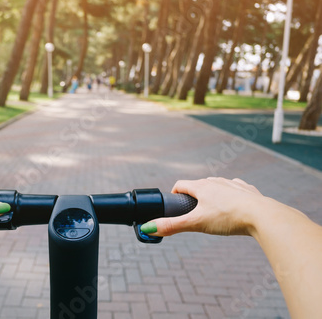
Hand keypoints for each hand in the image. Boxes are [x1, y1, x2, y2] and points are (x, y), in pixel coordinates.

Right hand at [141, 177, 269, 236]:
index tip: (174, 205)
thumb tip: (147, 228)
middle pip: (199, 185)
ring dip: (212, 195)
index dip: (175, 194)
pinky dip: (232, 196)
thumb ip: (172, 226)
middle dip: (194, 197)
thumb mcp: (196, 223)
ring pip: (218, 186)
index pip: (181, 185)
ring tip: (213, 212)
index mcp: (202, 186)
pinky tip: (234, 206)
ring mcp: (233, 184)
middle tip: (193, 214)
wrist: (263, 216)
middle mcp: (217, 181)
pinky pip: (236, 189)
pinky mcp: (248, 191)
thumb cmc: (228, 217)